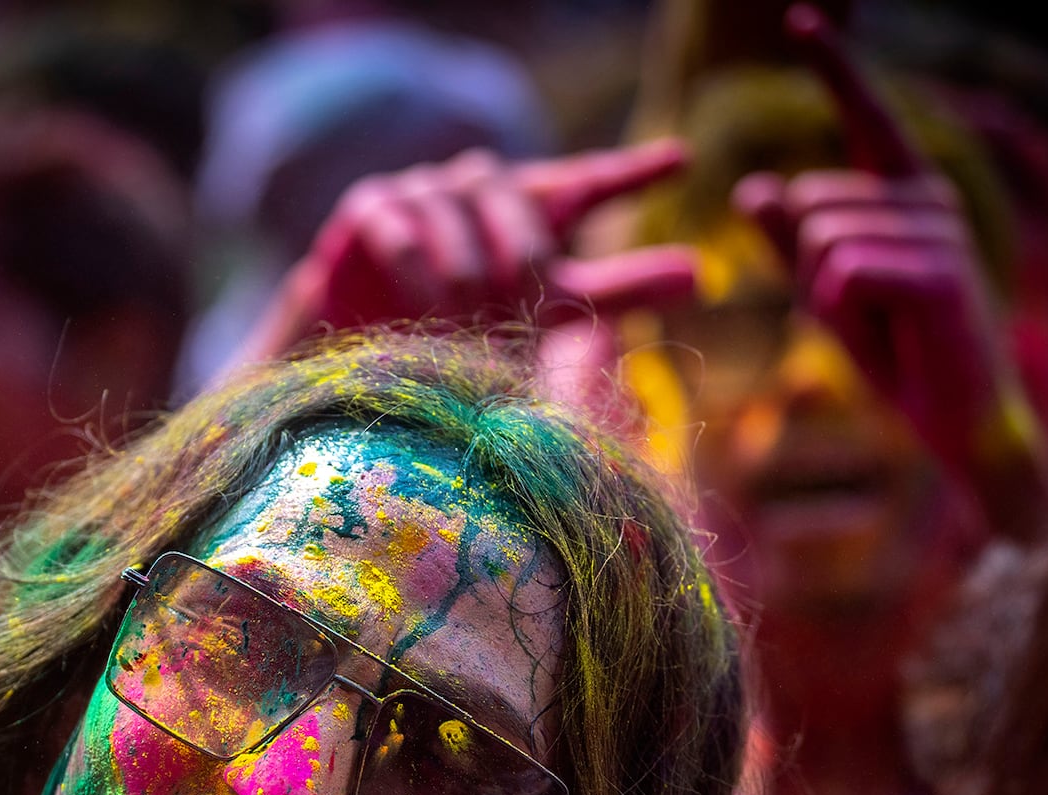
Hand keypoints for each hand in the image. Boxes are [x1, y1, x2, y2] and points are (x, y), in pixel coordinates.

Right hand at [238, 142, 698, 361]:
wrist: (346, 377)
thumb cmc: (448, 357)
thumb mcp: (539, 332)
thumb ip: (614, 299)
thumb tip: (701, 272)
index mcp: (529, 230)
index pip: (589, 187)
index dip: (632, 172)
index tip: (681, 162)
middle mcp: (483, 202)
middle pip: (528, 193)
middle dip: (531, 247)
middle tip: (526, 295)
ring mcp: (425, 198)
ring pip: (466, 197)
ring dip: (471, 260)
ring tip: (463, 313)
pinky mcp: (369, 209)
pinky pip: (404, 217)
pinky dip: (416, 259)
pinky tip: (418, 296)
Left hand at [732, 4, 1047, 539]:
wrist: (960, 423)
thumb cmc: (900, 356)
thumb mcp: (830, 297)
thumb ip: (793, 244)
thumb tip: (754, 189)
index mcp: (907, 196)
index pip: (867, 119)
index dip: (837, 68)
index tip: (802, 17)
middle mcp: (929, 199)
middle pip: (808, 205)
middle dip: (806, 273)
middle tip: (861, 316)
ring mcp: (941, 233)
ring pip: (821, 243)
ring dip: (825, 300)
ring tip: (879, 327)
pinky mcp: (941, 273)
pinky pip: (844, 274)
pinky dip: (845, 315)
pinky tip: (893, 335)